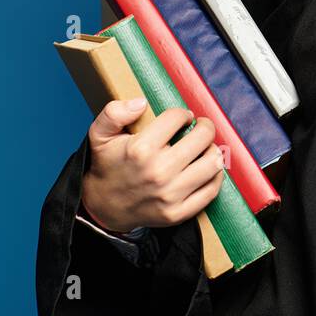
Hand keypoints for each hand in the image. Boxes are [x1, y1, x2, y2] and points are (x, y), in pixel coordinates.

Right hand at [80, 99, 224, 233]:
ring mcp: (170, 195)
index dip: (182, 114)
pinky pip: (211, 190)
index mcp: (140, 149)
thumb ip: (114, 112)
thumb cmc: (107, 166)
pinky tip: (207, 168)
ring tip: (205, 147)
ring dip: (213, 150)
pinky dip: (215, 176)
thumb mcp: (100, 134)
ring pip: (213, 163)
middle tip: (201, 127)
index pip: (177, 117)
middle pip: (202, 138)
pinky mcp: (178, 213)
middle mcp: (158, 172)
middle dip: (205, 127)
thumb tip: (141, 103)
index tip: (182, 118)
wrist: (105, 207)